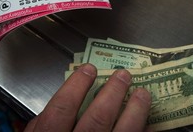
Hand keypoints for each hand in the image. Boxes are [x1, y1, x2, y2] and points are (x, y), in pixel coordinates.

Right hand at [24, 63, 150, 131]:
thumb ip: (44, 124)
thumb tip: (66, 98)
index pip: (63, 108)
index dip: (77, 85)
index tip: (89, 69)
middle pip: (97, 119)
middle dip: (113, 93)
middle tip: (124, 75)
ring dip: (135, 112)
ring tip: (143, 94)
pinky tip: (148, 124)